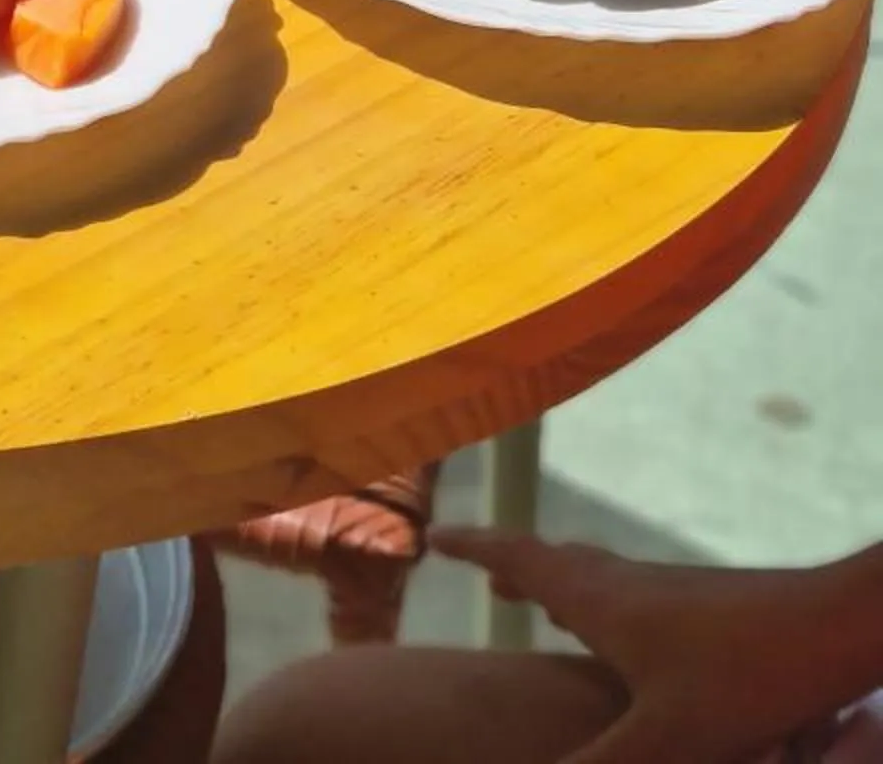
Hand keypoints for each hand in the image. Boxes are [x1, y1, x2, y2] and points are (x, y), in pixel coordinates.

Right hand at [435, 527, 877, 763]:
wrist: (837, 624)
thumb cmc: (748, 671)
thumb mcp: (669, 736)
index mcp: (604, 601)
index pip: (520, 559)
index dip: (475, 549)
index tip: (434, 537)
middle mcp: (629, 584)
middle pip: (557, 564)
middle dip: (515, 568)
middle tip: (485, 571)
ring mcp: (671, 593)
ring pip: (599, 579)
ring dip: (561, 583)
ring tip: (542, 598)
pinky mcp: (709, 608)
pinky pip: (634, 597)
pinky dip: (606, 606)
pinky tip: (634, 641)